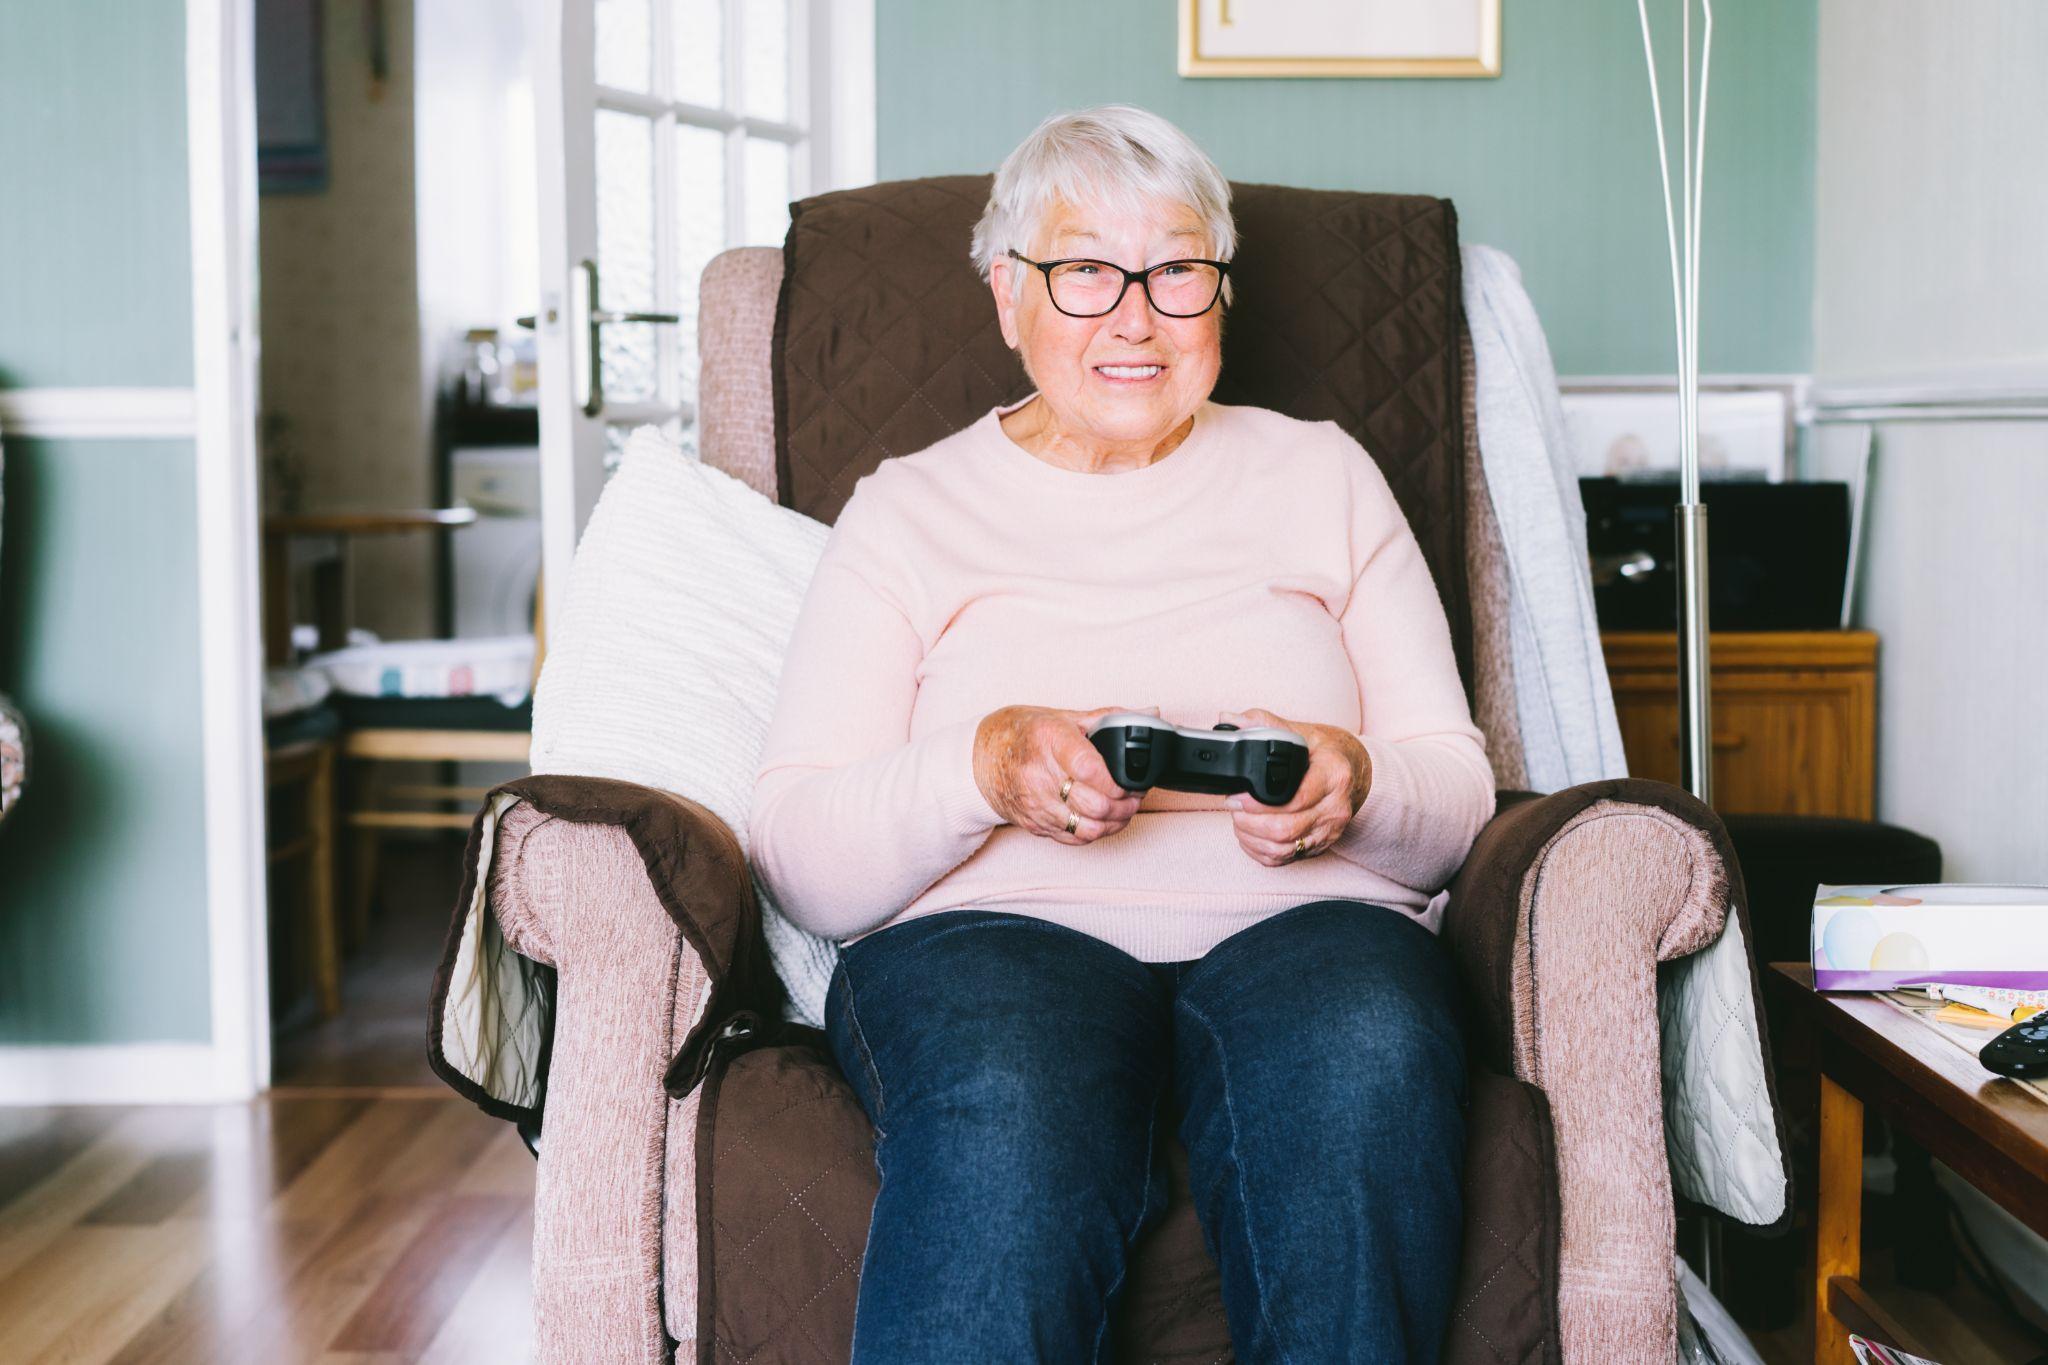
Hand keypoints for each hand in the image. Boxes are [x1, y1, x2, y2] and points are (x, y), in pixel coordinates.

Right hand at [973, 705, 1149, 844]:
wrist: (981, 757)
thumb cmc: (1023, 734)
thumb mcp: (1062, 716)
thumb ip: (1108, 718)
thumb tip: (1149, 715)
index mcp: (1048, 740)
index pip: (1089, 768)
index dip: (1117, 780)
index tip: (1130, 779)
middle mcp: (1038, 775)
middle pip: (1094, 804)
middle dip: (1125, 803)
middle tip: (1135, 794)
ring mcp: (1035, 804)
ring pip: (1088, 827)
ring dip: (1115, 822)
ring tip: (1124, 809)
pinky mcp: (1034, 824)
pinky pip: (1074, 838)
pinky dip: (1097, 833)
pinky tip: (1104, 820)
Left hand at [1218, 707, 1371, 866]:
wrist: (1353, 773)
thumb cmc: (1324, 753)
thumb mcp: (1302, 732)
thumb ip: (1265, 724)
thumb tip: (1229, 720)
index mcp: (1334, 776)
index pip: (1297, 799)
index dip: (1260, 803)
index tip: (1239, 796)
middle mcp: (1336, 808)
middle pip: (1286, 829)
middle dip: (1250, 823)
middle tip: (1234, 807)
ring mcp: (1329, 831)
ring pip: (1283, 849)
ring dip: (1252, 838)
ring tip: (1239, 821)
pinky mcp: (1320, 847)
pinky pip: (1285, 860)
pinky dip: (1260, 852)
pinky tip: (1250, 837)